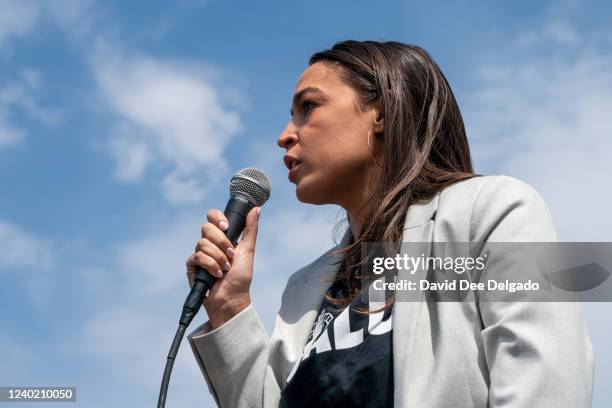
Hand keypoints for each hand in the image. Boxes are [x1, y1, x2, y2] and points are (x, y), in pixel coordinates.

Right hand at [186, 206, 260, 328]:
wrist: (232, 298)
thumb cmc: (241, 277)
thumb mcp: (248, 251)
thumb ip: (251, 229)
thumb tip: (256, 209)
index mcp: (223, 236)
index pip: (213, 216)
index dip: (217, 218)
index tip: (226, 227)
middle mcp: (210, 243)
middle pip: (206, 227)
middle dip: (221, 243)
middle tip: (230, 255)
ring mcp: (200, 253)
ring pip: (202, 243)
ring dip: (218, 258)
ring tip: (225, 269)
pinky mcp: (193, 265)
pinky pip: (197, 256)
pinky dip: (210, 266)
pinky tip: (217, 275)